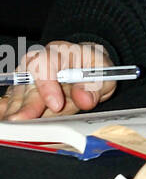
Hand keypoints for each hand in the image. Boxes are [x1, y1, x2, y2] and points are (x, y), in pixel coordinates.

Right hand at [0, 41, 117, 119]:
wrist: (88, 68)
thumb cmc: (93, 68)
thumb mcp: (103, 73)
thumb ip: (95, 85)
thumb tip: (85, 99)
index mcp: (60, 51)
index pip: (46, 63)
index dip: (48, 85)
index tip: (56, 105)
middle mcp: (39, 62)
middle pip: (28, 82)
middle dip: (27, 104)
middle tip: (24, 120)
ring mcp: (28, 77)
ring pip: (19, 94)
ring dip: (18, 111)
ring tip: (18, 127)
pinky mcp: (21, 91)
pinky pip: (11, 100)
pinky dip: (8, 109)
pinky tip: (5, 115)